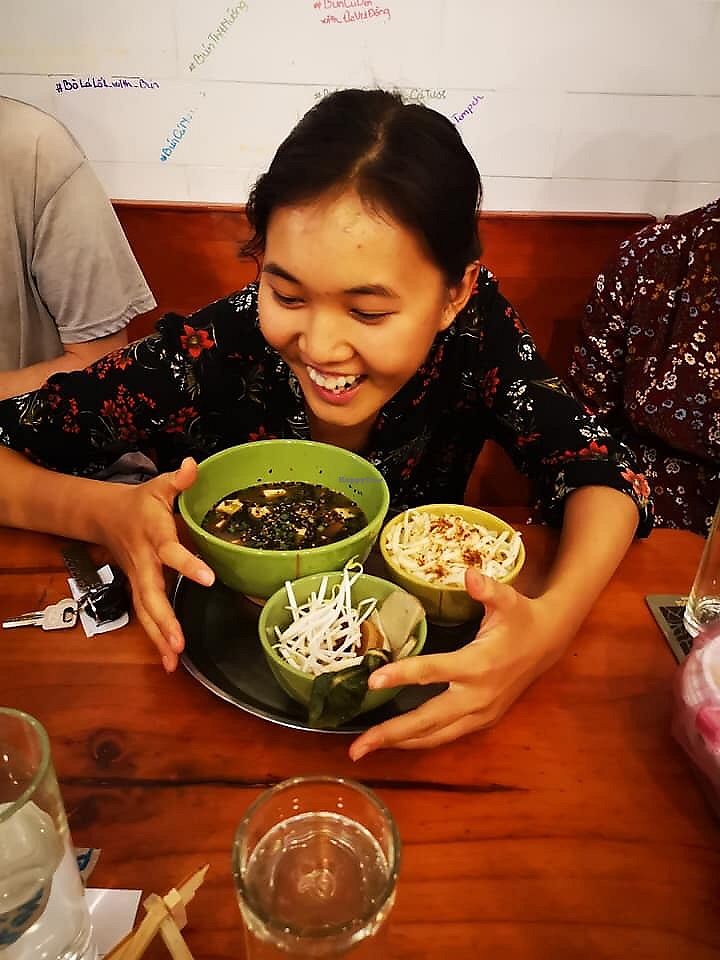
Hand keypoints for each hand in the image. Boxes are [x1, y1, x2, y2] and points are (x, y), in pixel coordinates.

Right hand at [98, 457, 213, 670]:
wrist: (104, 516)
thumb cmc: (141, 503)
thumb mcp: (158, 487)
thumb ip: (179, 481)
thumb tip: (195, 465)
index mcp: (154, 535)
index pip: (170, 551)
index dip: (187, 564)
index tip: (207, 578)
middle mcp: (144, 563)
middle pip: (150, 594)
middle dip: (164, 619)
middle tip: (179, 641)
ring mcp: (139, 579)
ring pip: (145, 612)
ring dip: (159, 636)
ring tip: (175, 659)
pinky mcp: (138, 590)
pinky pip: (145, 617)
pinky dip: (156, 639)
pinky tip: (170, 661)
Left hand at [349, 567, 566, 758]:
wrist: (548, 643)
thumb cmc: (521, 619)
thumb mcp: (508, 600)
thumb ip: (488, 589)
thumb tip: (469, 575)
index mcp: (477, 665)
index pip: (432, 672)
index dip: (402, 675)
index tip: (373, 681)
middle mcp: (477, 696)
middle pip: (427, 720)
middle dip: (390, 734)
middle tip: (357, 747)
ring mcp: (480, 713)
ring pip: (435, 736)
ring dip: (400, 744)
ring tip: (367, 749)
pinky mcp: (482, 720)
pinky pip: (446, 736)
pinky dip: (419, 741)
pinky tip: (398, 741)